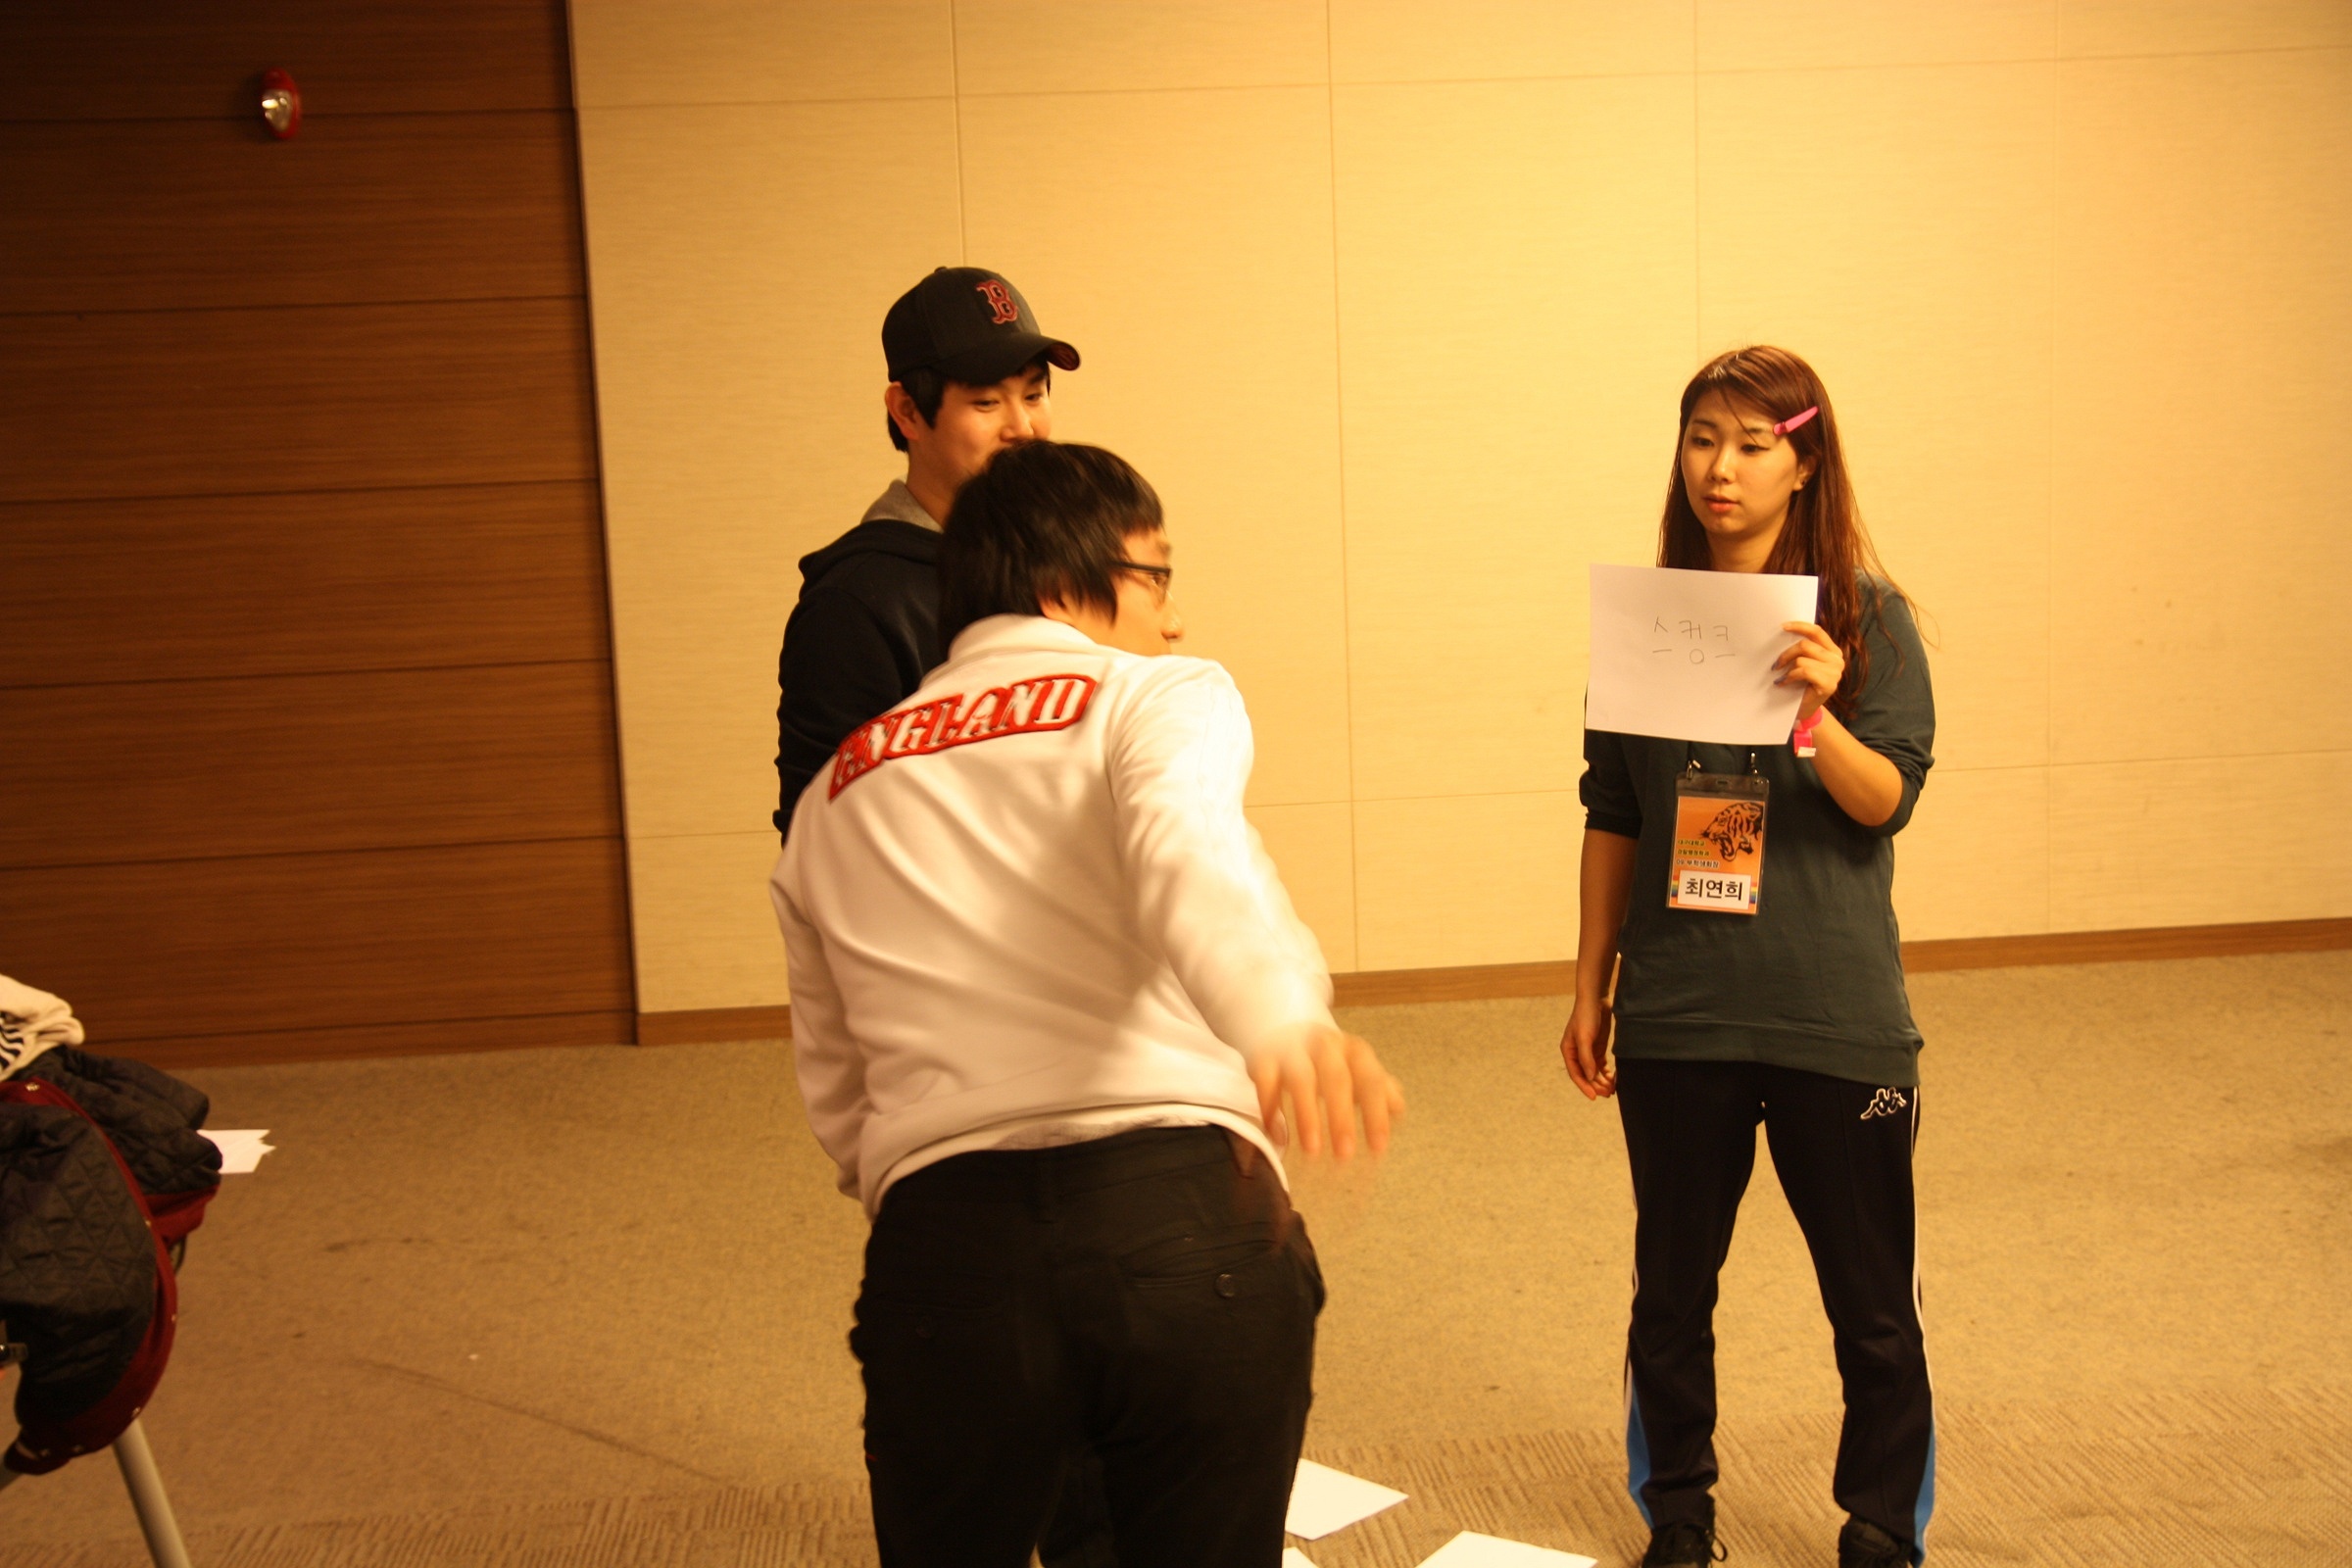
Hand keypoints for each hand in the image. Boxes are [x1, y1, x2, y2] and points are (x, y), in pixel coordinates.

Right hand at [1249, 1024, 1404, 1160]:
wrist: (1289, 1032)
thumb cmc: (1331, 1063)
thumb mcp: (1358, 1072)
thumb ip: (1380, 1091)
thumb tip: (1397, 1110)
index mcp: (1355, 1052)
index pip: (1371, 1081)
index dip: (1375, 1114)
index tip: (1378, 1148)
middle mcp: (1325, 1046)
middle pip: (1336, 1078)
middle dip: (1341, 1118)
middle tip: (1344, 1155)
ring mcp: (1293, 1049)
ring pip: (1301, 1078)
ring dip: (1307, 1115)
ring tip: (1312, 1151)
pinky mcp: (1264, 1057)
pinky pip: (1265, 1081)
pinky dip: (1270, 1108)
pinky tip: (1279, 1136)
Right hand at [1560, 995, 1616, 1099]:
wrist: (1596, 999)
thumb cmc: (1586, 1016)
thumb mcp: (1585, 1037)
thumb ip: (1586, 1057)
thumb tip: (1589, 1077)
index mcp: (1568, 1051)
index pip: (1576, 1074)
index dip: (1584, 1087)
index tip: (1595, 1097)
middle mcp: (1577, 1053)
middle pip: (1586, 1075)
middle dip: (1596, 1085)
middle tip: (1608, 1094)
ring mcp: (1588, 1051)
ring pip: (1594, 1072)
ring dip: (1602, 1081)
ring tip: (1613, 1089)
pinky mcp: (1598, 1048)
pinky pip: (1602, 1065)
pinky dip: (1607, 1073)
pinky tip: (1614, 1079)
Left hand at [1774, 620, 1844, 719]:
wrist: (1805, 710)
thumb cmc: (1801, 685)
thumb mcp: (1803, 663)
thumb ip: (1802, 649)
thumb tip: (1784, 632)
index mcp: (1832, 650)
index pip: (1817, 632)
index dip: (1800, 626)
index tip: (1783, 627)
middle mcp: (1837, 659)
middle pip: (1805, 645)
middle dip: (1786, 654)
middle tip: (1775, 665)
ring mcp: (1835, 672)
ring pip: (1802, 659)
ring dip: (1787, 667)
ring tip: (1780, 675)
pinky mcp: (1829, 684)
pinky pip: (1804, 671)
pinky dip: (1790, 676)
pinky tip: (1783, 683)